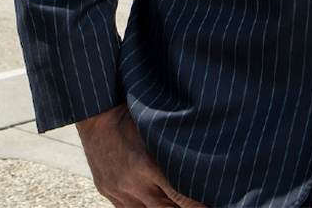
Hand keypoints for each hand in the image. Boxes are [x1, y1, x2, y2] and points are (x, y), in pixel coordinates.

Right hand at [74, 103, 204, 206]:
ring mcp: (119, 191)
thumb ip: (178, 151)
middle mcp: (133, 184)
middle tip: (201, 205)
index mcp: (148, 165)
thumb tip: (206, 167)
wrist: (97, 113)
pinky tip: (156, 201)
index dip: (200, 206)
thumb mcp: (159, 130)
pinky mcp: (108, 193)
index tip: (214, 203)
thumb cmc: (133, 115)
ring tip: (177, 203)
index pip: (183, 200)